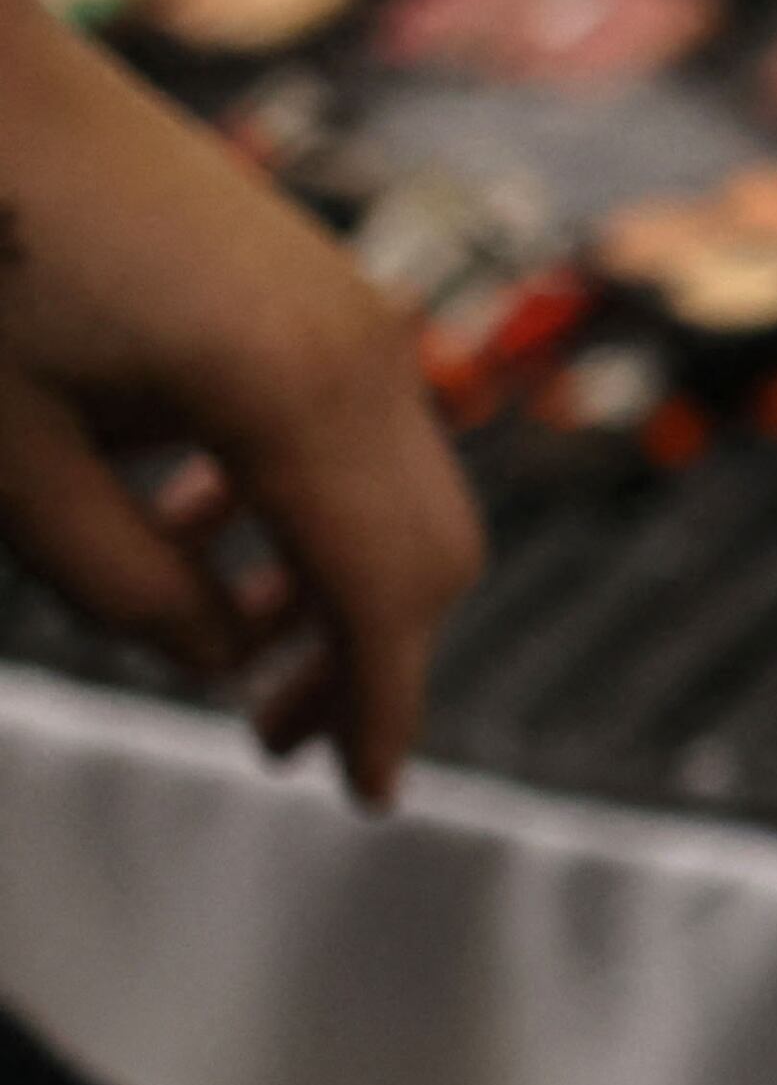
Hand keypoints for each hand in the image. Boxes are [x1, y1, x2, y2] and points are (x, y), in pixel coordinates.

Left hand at [0, 0, 476, 799]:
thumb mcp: (16, 457)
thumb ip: (119, 585)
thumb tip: (211, 651)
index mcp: (292, 399)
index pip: (382, 599)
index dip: (381, 712)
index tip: (369, 798)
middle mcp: (360, 354)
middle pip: (428, 556)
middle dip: (371, 661)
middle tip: (276, 737)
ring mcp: (349, 310)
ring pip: (400, 495)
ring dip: (333, 582)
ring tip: (227, 640)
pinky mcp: (315, 286)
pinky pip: (357, 428)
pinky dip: (308, 506)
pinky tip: (194, 520)